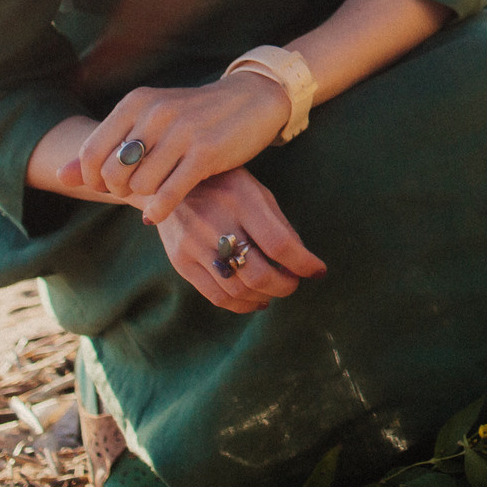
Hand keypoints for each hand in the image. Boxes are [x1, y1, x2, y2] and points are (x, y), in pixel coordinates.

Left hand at [66, 71, 292, 224]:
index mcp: (136, 102)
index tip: (111, 183)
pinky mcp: (205, 153)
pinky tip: (159, 212)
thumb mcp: (147, 122)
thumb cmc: (194, 116)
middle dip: (118, 191)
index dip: (94, 178)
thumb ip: (104, 148)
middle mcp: (155, 113)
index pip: (91, 152)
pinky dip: (159, 210)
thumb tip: (59, 176)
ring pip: (140, 186)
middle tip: (134, 191)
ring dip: (143, 199)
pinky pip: (168, 193)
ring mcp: (181, 133)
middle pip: (113, 173)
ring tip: (154, 193)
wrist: (252, 100)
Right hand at [153, 168, 326, 313]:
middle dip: (284, 286)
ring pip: (237, 290)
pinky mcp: (180, 262)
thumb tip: (303, 260)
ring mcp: (194, 246)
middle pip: (257, 273)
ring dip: (264, 297)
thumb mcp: (257, 192)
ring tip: (275, 291)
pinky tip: (254, 299)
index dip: (303, 263)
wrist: (168, 182)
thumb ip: (279, 225)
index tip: (318, 271)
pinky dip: (241, 304)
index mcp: (241, 200)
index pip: (279, 243)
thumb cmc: (225, 186)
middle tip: (293, 283)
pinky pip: (215, 296)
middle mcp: (215, 223)